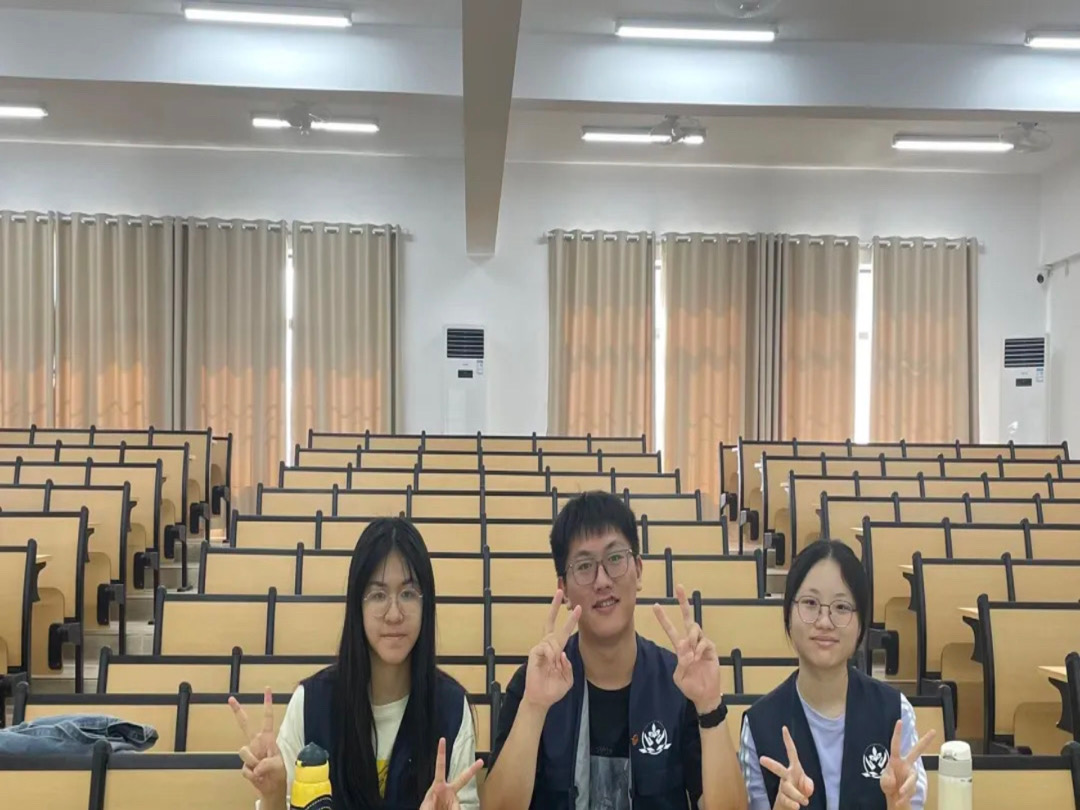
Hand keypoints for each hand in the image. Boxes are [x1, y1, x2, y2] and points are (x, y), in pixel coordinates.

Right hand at [230, 687, 286, 799]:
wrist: (272, 786)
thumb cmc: (278, 772)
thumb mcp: (279, 766)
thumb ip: (267, 764)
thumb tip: (255, 767)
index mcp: (268, 738)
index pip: (268, 718)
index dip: (267, 703)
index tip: (267, 689)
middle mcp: (257, 742)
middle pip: (245, 724)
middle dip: (237, 711)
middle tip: (231, 699)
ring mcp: (249, 752)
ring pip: (244, 752)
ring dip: (253, 762)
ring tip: (262, 769)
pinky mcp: (244, 765)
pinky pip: (245, 769)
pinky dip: (253, 775)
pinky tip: (258, 776)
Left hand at [419, 737, 484, 809]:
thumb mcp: (426, 807)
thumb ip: (432, 805)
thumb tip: (451, 804)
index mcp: (438, 785)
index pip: (440, 767)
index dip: (441, 753)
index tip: (442, 740)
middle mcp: (448, 790)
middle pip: (463, 778)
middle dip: (472, 770)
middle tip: (481, 761)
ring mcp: (454, 799)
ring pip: (459, 800)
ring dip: (454, 806)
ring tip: (445, 807)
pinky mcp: (457, 807)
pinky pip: (461, 808)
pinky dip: (456, 809)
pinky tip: (449, 808)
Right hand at [522, 589, 580, 709]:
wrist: (541, 698)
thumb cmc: (553, 688)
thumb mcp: (568, 677)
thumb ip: (568, 665)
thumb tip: (561, 653)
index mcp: (557, 650)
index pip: (563, 630)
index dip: (570, 619)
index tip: (577, 607)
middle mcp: (548, 646)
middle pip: (550, 621)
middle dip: (554, 606)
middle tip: (559, 592)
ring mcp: (540, 648)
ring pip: (552, 640)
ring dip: (556, 654)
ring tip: (552, 667)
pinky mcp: (534, 653)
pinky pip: (545, 649)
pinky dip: (550, 657)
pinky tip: (548, 665)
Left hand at [653, 585, 723, 713]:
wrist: (704, 695)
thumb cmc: (690, 685)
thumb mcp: (679, 676)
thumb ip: (680, 663)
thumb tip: (686, 649)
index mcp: (680, 647)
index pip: (671, 629)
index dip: (663, 618)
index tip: (656, 605)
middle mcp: (691, 642)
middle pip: (687, 618)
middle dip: (683, 602)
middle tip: (679, 587)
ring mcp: (701, 644)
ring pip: (695, 629)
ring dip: (691, 639)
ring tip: (691, 655)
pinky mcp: (711, 649)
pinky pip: (704, 642)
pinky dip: (699, 649)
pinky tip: (697, 658)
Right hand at [760, 726, 814, 809]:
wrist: (792, 805)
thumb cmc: (799, 789)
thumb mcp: (806, 785)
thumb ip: (808, 784)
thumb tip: (806, 788)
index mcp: (794, 769)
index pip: (791, 753)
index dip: (788, 741)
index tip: (784, 728)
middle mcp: (786, 776)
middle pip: (779, 770)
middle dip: (771, 764)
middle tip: (762, 759)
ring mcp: (783, 787)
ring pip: (787, 789)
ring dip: (797, 795)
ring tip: (804, 801)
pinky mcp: (782, 799)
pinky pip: (787, 800)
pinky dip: (793, 803)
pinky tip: (797, 806)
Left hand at [879, 720, 935, 808]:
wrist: (895, 797)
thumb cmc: (888, 785)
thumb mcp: (884, 782)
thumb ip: (887, 780)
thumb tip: (894, 781)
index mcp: (895, 759)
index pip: (896, 744)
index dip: (897, 733)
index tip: (899, 721)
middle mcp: (906, 764)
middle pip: (917, 750)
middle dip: (926, 741)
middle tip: (934, 731)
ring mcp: (912, 773)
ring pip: (911, 779)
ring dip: (906, 788)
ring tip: (900, 794)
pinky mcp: (915, 783)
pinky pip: (910, 790)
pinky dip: (904, 796)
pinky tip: (900, 799)